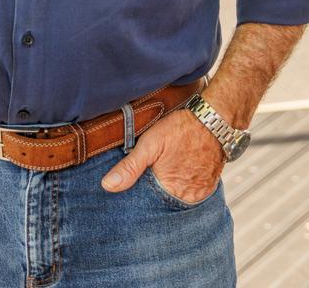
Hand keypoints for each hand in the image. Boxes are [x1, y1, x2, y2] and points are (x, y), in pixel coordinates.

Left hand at [101, 107, 224, 203]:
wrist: (214, 118)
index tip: (131, 184)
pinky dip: (181, 184)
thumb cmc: (181, 129)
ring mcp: (201, 193)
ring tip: (163, 171)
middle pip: (163, 201)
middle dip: (152, 192)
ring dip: (167, 188)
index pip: (147, 204)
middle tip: (148, 172)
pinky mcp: (209, 185)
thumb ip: (130, 166)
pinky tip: (176, 171)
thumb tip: (107, 186)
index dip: (137, 193)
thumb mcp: (150, 144)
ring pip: (176, 197)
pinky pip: (191, 191)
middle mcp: (188, 198)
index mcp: (171, 192)